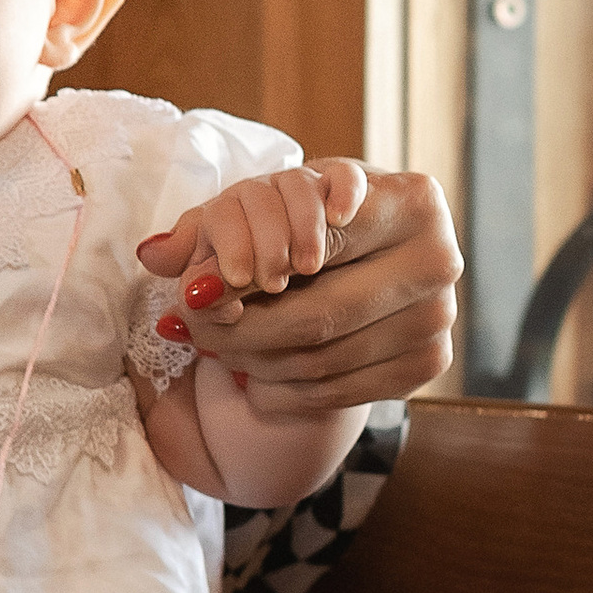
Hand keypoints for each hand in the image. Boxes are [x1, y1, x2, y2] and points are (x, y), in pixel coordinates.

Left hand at [141, 165, 459, 406]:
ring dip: (255, 361)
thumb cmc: (306, 220)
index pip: (314, 242)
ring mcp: (440, 318)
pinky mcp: (426, 364)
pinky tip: (255, 373)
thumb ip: (205, 226)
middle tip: (189, 330)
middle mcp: (440, 259)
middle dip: (240, 329)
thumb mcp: (265, 203)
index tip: (197, 290)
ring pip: (322, 359)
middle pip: (318, 314)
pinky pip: (337, 390)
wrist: (361, 257)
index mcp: (413, 201)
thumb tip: (152, 253)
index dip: (247, 272)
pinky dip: (283, 388)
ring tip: (215, 347)